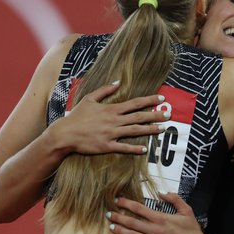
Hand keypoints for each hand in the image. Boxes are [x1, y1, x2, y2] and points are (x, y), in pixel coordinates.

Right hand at [52, 82, 169, 154]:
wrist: (65, 133)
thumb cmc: (77, 116)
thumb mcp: (89, 98)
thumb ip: (104, 90)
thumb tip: (117, 83)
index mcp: (111, 109)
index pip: (134, 103)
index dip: (149, 101)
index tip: (161, 99)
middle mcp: (114, 121)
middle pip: (138, 117)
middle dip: (155, 115)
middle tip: (169, 114)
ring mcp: (111, 134)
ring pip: (134, 131)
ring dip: (149, 130)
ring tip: (162, 129)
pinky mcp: (106, 146)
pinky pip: (123, 148)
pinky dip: (134, 149)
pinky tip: (144, 150)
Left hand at [106, 193, 212, 233]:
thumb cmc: (193, 232)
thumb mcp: (187, 211)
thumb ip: (174, 199)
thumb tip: (161, 193)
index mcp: (161, 218)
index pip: (139, 209)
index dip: (126, 204)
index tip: (118, 201)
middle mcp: (155, 231)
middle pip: (132, 222)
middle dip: (118, 217)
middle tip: (108, 214)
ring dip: (121, 231)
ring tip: (111, 227)